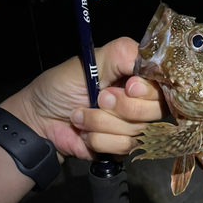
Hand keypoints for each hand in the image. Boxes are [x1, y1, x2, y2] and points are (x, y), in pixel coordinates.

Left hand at [0, 37, 167, 161]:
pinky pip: (124, 147)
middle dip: (121, 107)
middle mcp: (139, 102)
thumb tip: (150, 59)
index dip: (148, 89)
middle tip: (98, 98)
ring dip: (102, 123)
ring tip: (81, 115)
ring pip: (136, 130)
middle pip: (155, 109)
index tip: (128, 87)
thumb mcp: (90, 62)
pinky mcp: (122, 148)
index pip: (163, 84)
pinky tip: (86, 133)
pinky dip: (99, 139)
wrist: (39, 120)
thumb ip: (121, 55)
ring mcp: (132, 127)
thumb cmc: (61, 87)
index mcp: (135, 77)